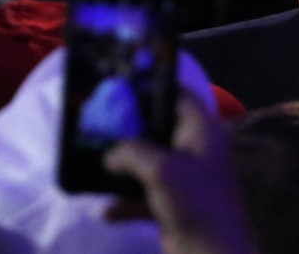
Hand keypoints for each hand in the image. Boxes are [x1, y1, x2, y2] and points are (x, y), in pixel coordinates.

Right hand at [103, 91, 254, 253]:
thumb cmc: (195, 204)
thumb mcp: (161, 170)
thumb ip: (132, 152)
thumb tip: (110, 152)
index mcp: (204, 130)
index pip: (180, 95)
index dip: (152, 88)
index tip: (120, 87)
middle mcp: (198, 148)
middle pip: (160, 127)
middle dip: (130, 129)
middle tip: (97, 126)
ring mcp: (189, 176)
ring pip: (151, 161)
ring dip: (124, 167)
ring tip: (94, 163)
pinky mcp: (178, 203)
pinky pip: (147, 194)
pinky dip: (128, 201)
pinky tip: (107, 212)